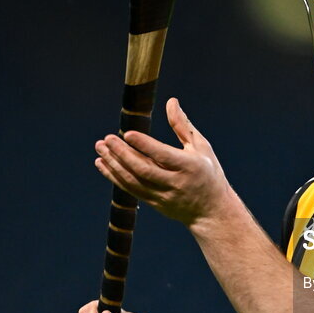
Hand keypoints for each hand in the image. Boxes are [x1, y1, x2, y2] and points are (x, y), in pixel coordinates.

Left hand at [94, 97, 230, 225]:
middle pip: (144, 169)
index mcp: (190, 166)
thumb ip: (183, 126)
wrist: (212, 211)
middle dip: (122, 154)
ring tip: (100, 148)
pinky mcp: (155, 204)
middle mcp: (176, 183)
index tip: (128, 133)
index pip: (163, 155)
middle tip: (106, 139)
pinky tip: (103, 164)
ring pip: (133, 180)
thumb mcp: (202, 147)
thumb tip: (171, 101)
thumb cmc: (208, 173)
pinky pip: (131, 189)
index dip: (145, 145)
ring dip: (114, 165)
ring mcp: (164, 196)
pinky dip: (115, 177)